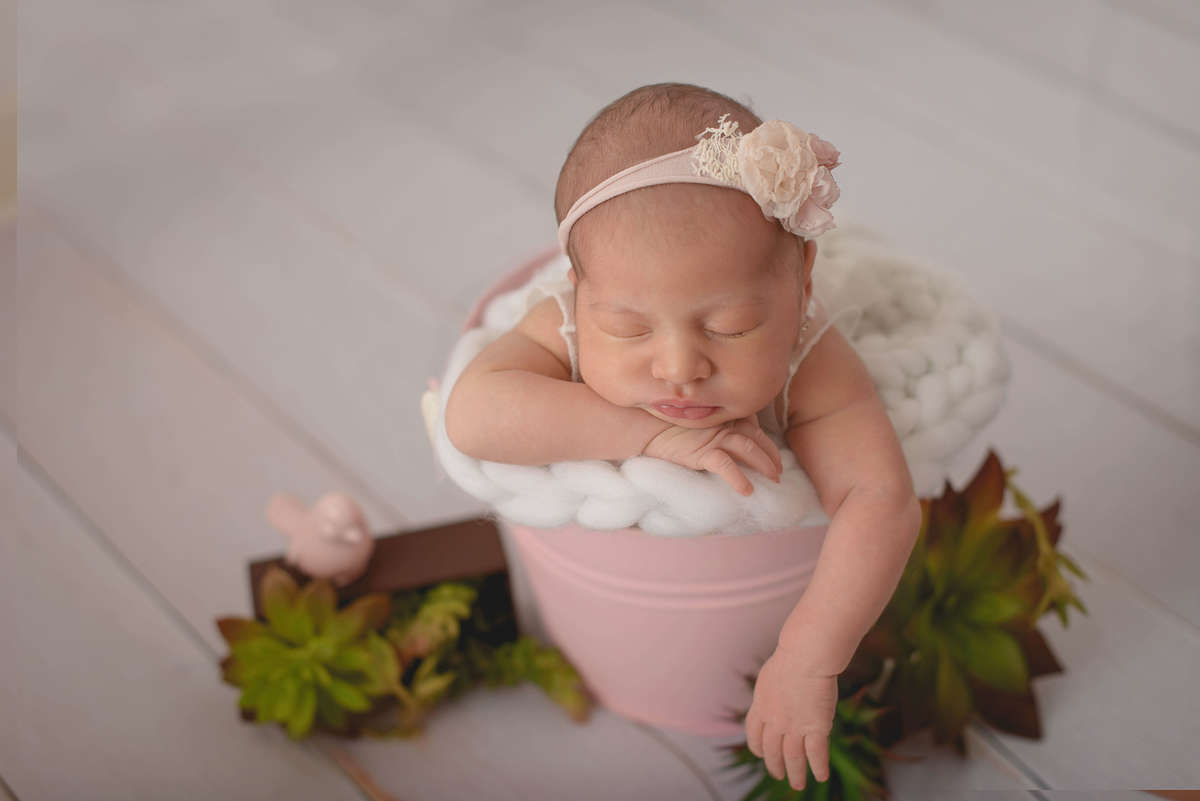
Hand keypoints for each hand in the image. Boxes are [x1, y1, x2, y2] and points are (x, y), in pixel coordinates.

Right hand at [640, 413, 782, 495]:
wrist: (646, 425)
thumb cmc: (667, 425)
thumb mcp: (694, 422)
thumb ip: (712, 425)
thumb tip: (726, 440)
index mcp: (721, 415)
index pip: (752, 426)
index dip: (766, 441)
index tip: (775, 456)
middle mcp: (721, 423)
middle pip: (755, 437)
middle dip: (771, 454)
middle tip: (779, 471)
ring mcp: (713, 437)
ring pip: (747, 448)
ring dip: (764, 464)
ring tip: (774, 479)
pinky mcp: (702, 452)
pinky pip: (726, 466)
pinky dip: (739, 478)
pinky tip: (747, 491)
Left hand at [745, 645, 837, 790]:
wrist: (805, 656)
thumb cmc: (792, 657)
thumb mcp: (770, 675)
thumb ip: (771, 691)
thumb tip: (775, 690)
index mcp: (761, 706)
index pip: (754, 734)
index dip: (757, 747)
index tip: (761, 754)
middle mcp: (774, 721)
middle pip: (772, 751)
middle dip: (775, 766)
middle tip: (780, 775)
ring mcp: (794, 726)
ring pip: (793, 758)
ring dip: (796, 774)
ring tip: (798, 784)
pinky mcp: (816, 727)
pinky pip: (816, 754)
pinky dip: (818, 767)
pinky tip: (821, 776)